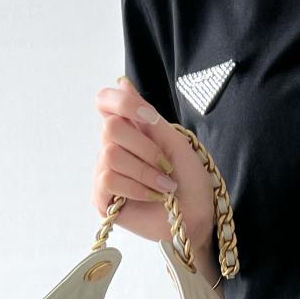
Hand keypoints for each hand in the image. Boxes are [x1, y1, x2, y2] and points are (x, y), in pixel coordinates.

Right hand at [92, 77, 214, 253]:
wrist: (196, 217)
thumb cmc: (189, 180)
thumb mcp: (173, 140)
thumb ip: (145, 114)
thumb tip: (121, 82)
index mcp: (130, 130)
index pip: (105, 102)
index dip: (121, 103)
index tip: (148, 117)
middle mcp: (113, 149)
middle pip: (110, 128)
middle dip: (145, 148)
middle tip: (166, 165)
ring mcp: (106, 174)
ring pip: (111, 156)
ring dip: (145, 172)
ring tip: (164, 187)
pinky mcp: (103, 199)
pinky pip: (109, 180)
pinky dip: (137, 188)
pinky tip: (152, 197)